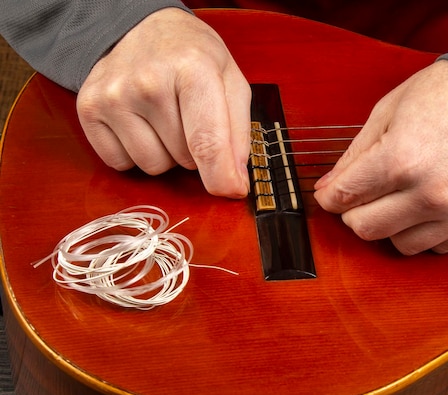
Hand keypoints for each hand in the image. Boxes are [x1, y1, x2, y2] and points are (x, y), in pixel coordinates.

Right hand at [76, 8, 250, 197]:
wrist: (141, 28)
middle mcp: (148, 82)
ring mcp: (113, 96)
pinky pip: (121, 164)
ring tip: (164, 118)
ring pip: (153, 167)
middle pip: (184, 159)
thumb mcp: (230, 81)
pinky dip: (135, 153)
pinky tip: (139, 123)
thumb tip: (234, 182)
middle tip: (188, 117)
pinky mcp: (88, 109)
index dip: (221, 176)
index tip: (232, 191)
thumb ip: (238, 133)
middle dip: (194, 151)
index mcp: (192, 68)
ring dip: (165, 154)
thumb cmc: (191, 57)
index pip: (206, 141)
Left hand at [314, 60, 447, 254]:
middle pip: (366, 229)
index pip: (344, 198)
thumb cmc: (446, 94)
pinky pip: (438, 247)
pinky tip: (430, 205)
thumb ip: (354, 155)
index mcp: (400, 158)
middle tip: (364, 195)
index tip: (331, 194)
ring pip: (401, 245)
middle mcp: (430, 192)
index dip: (330, 197)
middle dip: (355, 213)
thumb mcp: (388, 111)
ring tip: (402, 197)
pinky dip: (426, 231)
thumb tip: (328, 188)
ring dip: (392, 225)